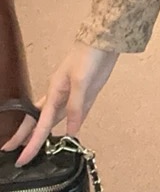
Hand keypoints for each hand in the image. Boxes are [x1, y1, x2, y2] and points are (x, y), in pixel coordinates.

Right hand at [0, 41, 118, 167]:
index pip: (40, 123)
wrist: (105, 42)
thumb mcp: (81, 81)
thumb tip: (71, 132)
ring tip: (34, 146)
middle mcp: (60, 96)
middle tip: (14, 153)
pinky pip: (75, 116)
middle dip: (26, 137)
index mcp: (54, 92)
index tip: (21, 159)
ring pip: (54, 119)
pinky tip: (67, 134)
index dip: (32, 142)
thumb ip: (75, 106)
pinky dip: (69, 126)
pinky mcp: (86, 96)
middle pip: (40, 121)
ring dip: (45, 133)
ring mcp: (72, 97)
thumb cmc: (88, 56)